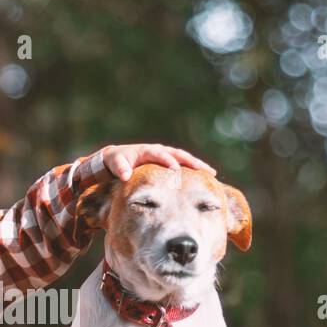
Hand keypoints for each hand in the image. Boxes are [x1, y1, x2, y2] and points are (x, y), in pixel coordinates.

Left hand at [100, 144, 215, 180]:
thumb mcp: (115, 163)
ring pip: (184, 158)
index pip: (159, 154)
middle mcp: (159, 150)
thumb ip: (120, 168)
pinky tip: (206, 177)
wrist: (118, 157)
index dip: (167, 161)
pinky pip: (183, 163)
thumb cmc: (116, 161)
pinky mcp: (168, 161)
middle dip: (190, 161)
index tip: (175, 170)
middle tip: (203, 170)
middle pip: (178, 154)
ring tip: (211, 173)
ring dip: (197, 165)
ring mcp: (165, 154)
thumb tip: (125, 176)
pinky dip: (194, 168)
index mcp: (146, 150)